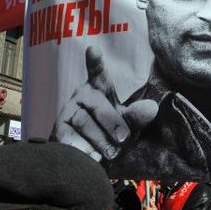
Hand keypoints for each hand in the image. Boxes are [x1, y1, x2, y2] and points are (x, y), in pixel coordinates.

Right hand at [53, 46, 158, 160]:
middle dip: (112, 122)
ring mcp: (68, 112)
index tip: (93, 50)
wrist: (89, 159)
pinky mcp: (58, 130)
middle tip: (124, 138)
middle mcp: (82, 96)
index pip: (98, 74)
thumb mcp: (128, 126)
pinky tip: (93, 157)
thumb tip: (152, 107)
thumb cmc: (111, 137)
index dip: (96, 63)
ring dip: (101, 141)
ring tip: (112, 153)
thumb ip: (137, 117)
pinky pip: (70, 139)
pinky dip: (84, 150)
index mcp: (100, 90)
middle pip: (97, 105)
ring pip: (84, 123)